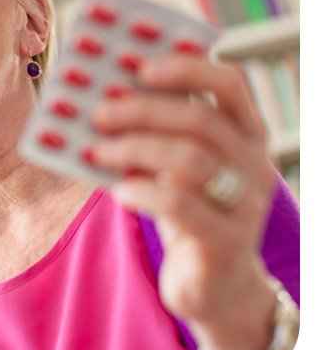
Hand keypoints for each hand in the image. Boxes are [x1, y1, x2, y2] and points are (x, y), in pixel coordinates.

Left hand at [90, 54, 277, 349]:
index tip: (141, 62)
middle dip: (144, 109)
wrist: (215, 287)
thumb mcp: (175, 168)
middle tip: (99, 110)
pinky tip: (116, 190)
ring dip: (135, 149)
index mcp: (245, 133)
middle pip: (201, 119)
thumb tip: (100, 98)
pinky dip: (142, 190)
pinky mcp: (224, 240)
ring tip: (97, 149)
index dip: (187, 67)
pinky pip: (180, 205)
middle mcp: (253, 163)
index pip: (230, 84)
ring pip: (189, 160)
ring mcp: (244, 203)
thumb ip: (154, 135)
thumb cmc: (187, 212)